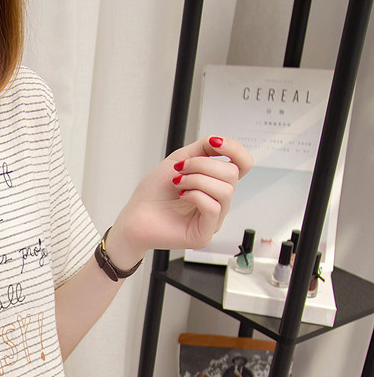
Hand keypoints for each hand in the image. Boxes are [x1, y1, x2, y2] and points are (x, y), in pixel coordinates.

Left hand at [108, 135, 253, 264]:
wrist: (134, 216)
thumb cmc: (153, 193)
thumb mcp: (179, 160)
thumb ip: (203, 148)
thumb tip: (221, 142)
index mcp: (215, 184)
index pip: (243, 165)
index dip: (235, 150)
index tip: (214, 143)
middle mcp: (217, 202)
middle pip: (232, 174)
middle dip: (203, 166)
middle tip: (179, 171)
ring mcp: (213, 220)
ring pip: (225, 191)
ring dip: (197, 180)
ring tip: (178, 183)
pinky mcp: (203, 234)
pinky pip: (213, 208)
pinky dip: (196, 196)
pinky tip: (182, 196)